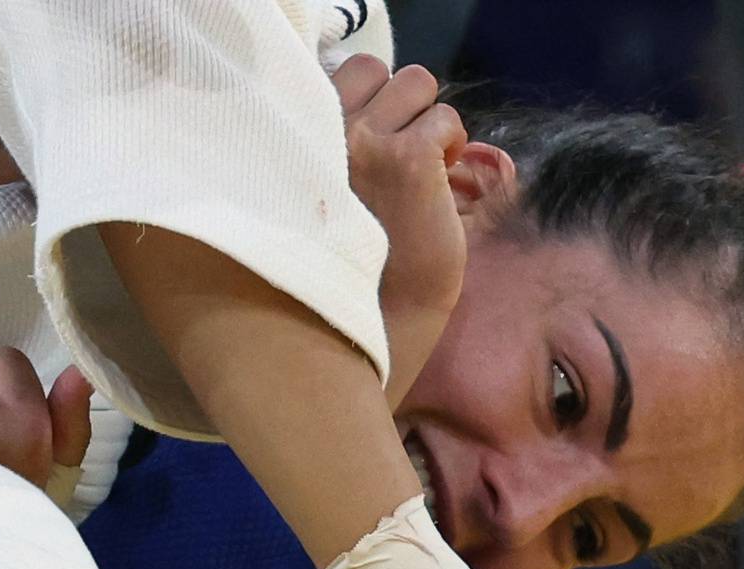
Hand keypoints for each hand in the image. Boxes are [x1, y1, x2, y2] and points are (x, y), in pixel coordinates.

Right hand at [334, 59, 468, 404]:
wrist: (365, 326)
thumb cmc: (336, 277)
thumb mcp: (311, 205)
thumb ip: (322, 157)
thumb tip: (363, 120)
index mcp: (293, 141)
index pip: (339, 74)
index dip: (366, 103)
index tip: (373, 144)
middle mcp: (321, 131)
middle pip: (375, 67)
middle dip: (396, 105)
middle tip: (399, 157)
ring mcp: (364, 140)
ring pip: (417, 82)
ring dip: (427, 121)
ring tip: (421, 172)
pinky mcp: (409, 159)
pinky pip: (445, 120)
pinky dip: (451, 147)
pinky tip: (438, 188)